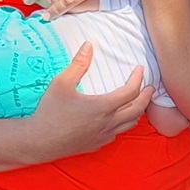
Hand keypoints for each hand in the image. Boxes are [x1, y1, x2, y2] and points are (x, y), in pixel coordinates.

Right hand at [22, 45, 154, 159]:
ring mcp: (104, 136)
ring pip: (130, 124)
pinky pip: (117, 134)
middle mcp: (108, 122)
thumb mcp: (61, 83)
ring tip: (138, 102)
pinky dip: (124, 124)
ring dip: (138, 111)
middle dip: (146, 97)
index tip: (140, 70)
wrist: (40, 141)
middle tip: (149, 88)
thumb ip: (78, 64)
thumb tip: (89, 45)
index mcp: (103, 106)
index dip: (138, 79)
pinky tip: (118, 119)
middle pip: (137, 109)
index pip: (130, 91)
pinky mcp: (97, 144)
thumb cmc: (50, 111)